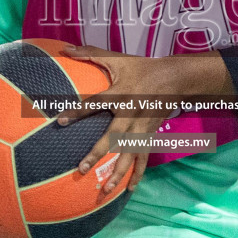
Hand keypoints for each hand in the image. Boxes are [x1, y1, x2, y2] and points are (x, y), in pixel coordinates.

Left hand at [56, 46, 185, 194]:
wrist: (175, 78)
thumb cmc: (142, 68)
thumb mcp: (118, 59)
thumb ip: (90, 54)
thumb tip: (66, 47)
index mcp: (120, 94)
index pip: (95, 104)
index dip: (78, 111)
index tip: (61, 121)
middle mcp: (130, 114)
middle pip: (113, 137)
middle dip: (98, 153)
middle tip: (82, 169)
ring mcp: (141, 128)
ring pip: (129, 154)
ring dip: (117, 173)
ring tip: (104, 190)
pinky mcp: (149, 135)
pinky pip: (143, 157)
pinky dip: (137, 174)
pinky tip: (129, 190)